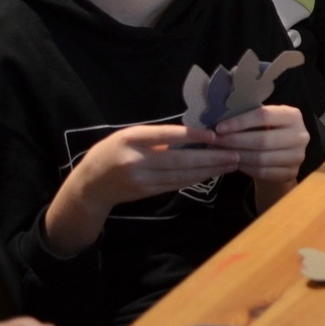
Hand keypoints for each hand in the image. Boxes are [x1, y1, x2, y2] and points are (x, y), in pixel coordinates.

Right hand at [45, 123, 237, 255]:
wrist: (90, 184)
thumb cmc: (114, 151)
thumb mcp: (131, 135)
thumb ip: (158, 135)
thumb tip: (195, 133)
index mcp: (132, 139)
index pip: (167, 136)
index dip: (192, 136)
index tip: (215, 135)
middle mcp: (136, 160)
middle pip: (179, 160)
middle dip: (210, 158)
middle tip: (234, 153)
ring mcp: (142, 179)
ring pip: (181, 175)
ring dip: (209, 170)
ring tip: (231, 164)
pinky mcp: (147, 192)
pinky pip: (175, 185)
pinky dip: (196, 179)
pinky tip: (212, 173)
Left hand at [214, 104, 309, 184]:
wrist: (283, 154)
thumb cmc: (268, 131)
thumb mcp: (263, 120)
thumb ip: (248, 118)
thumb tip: (219, 122)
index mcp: (293, 115)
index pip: (264, 115)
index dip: (240, 122)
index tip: (219, 128)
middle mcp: (301, 135)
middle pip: (262, 140)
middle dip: (235, 141)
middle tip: (215, 143)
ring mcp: (298, 156)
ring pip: (261, 159)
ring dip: (237, 156)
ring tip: (221, 154)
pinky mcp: (292, 173)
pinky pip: (263, 172)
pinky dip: (245, 168)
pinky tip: (234, 163)